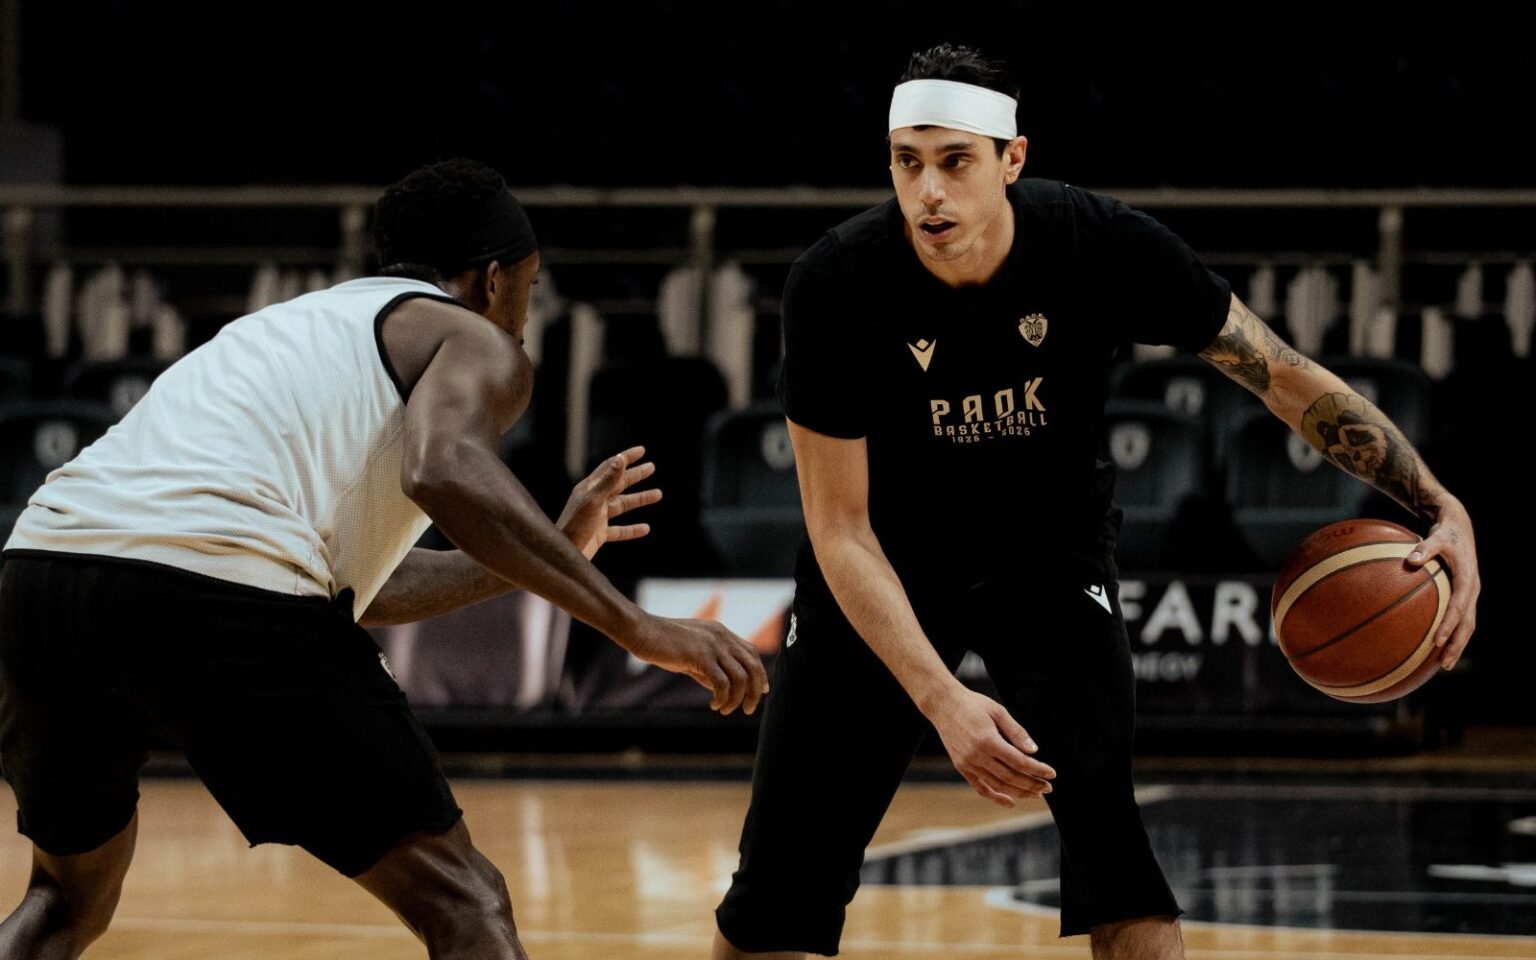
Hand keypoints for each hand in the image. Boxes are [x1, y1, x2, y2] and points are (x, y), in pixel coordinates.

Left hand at [556, 446, 662, 559]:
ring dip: (639, 499)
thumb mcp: (593, 501)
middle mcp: (593, 500)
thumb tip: (620, 459)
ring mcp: (597, 517)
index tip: (642, 451)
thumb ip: (608, 481)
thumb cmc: (575, 526)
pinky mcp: (599, 534)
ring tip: (658, 494)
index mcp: (589, 488)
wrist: (564, 555)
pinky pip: (619, 530)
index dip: (626, 458)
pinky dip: (633, 529)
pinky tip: (646, 529)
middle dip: (635, 475)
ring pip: (622, 505)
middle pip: (618, 484)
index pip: (611, 467)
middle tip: (652, 467)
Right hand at [626, 615, 769, 714]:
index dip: (760, 673)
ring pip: (740, 677)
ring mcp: (713, 645)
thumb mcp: (692, 655)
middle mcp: (722, 637)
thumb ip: (709, 667)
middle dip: (754, 691)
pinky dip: (722, 698)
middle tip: (748, 709)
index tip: (760, 691)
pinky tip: (714, 705)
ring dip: (736, 699)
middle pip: (753, 666)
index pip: (752, 653)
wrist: (642, 632)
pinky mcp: (701, 656)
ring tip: (724, 710)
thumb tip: (722, 688)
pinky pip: (722, 682)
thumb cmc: (663, 644)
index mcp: (721, 633)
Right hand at [927, 686, 1054, 808]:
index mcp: (988, 740)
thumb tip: (1034, 750)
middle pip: (1011, 777)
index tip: (1052, 773)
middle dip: (1032, 784)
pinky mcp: (962, 767)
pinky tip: (1011, 802)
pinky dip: (996, 797)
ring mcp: (968, 764)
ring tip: (1035, 794)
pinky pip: (980, 788)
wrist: (943, 705)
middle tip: (1048, 788)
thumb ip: (1016, 732)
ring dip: (1019, 792)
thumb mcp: (998, 711)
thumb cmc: (973, 705)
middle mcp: (977, 756)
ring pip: (998, 785)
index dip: (1037, 769)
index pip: (1019, 761)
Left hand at [1406, 498, 1479, 668]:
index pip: (1459, 607)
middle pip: (1468, 623)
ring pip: (1467, 625)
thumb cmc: (1446, 532)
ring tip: (1442, 664)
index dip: (1449, 625)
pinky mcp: (1464, 595)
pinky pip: (1460, 619)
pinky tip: (1436, 647)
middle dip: (1457, 645)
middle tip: (1443, 663)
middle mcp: (1472, 590)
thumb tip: (1412, 559)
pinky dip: (1452, 633)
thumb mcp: (1438, 536)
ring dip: (1457, 644)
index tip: (1436, 641)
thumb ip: (1425, 547)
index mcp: (1468, 579)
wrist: (1460, 527)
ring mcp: (1470, 594)